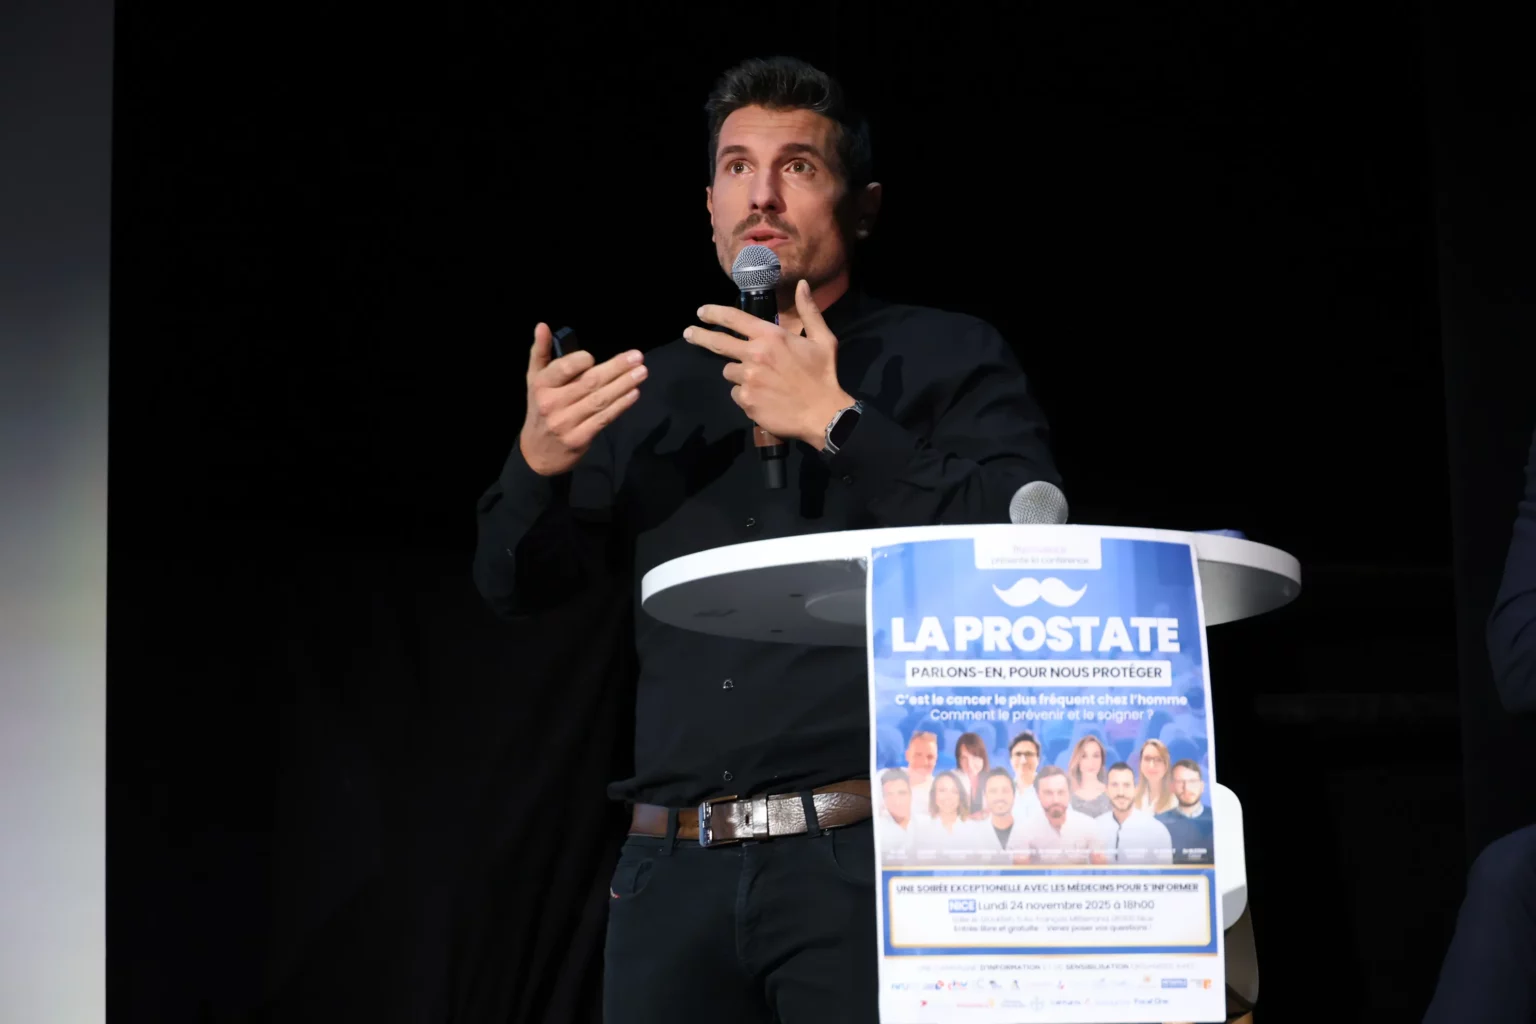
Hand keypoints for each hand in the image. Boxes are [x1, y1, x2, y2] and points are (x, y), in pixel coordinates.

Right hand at [519, 322, 645, 476]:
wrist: (538, 452)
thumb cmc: (540, 407)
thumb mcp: (534, 379)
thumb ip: (541, 351)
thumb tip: (543, 325)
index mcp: (541, 386)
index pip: (562, 369)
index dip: (580, 361)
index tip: (594, 356)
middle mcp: (552, 404)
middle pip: (589, 383)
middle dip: (616, 368)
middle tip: (637, 356)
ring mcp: (567, 423)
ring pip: (600, 400)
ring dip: (624, 384)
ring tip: (642, 372)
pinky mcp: (580, 439)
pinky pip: (604, 418)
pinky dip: (621, 405)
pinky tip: (634, 393)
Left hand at [684, 279, 853, 447]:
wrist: (823, 414)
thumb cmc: (823, 375)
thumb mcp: (823, 339)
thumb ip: (809, 311)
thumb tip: (802, 285)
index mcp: (770, 337)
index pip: (734, 319)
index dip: (714, 313)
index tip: (701, 312)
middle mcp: (754, 355)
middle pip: (717, 342)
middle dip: (699, 335)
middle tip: (688, 333)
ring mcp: (748, 379)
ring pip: (730, 371)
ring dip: (739, 373)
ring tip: (761, 380)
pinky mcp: (746, 401)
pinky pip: (736, 393)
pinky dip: (745, 394)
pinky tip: (763, 397)